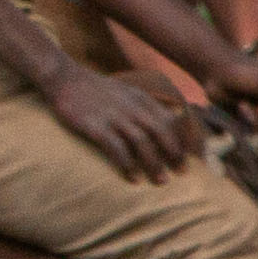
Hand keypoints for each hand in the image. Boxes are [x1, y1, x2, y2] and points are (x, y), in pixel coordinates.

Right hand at [46, 59, 204, 180]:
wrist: (64, 78)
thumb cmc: (96, 90)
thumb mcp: (127, 92)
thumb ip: (146, 106)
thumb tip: (168, 124)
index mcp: (141, 99)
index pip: (171, 120)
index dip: (184, 139)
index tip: (193, 157)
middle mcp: (131, 106)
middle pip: (160, 131)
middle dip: (174, 153)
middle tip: (181, 172)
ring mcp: (113, 116)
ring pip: (141, 142)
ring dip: (154, 163)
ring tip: (161, 181)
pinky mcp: (95, 125)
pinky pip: (116, 147)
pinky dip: (127, 164)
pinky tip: (133, 177)